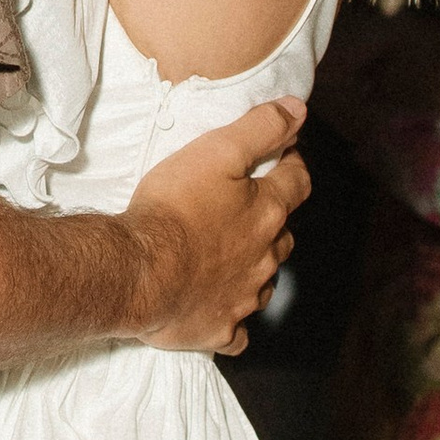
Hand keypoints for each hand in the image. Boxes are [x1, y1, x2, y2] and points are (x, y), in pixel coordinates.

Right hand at [122, 98, 309, 354]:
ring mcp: (245, 296)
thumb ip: (261, 128)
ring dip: (255, 267)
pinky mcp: (220, 329)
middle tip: (250, 207)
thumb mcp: (216, 151)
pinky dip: (233, 319)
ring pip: (264, 281)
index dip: (292, 164)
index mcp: (267, 212)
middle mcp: (265, 257)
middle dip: (274, 219)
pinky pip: (237, 330)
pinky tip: (219, 310)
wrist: (139, 271)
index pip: (297, 182)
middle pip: (283, 235)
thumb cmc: (173, 208)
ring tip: (232, 256)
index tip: (284, 156)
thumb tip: (299, 110)